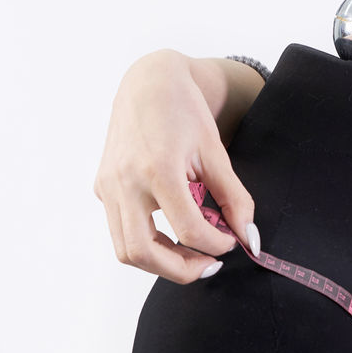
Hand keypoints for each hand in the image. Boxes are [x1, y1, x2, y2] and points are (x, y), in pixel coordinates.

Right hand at [93, 51, 257, 282]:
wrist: (149, 83)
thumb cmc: (185, 112)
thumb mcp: (217, 153)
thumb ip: (235, 198)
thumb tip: (249, 238)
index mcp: (157, 169)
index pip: (188, 230)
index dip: (216, 245)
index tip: (232, 241)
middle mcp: (124, 181)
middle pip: (143, 253)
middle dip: (181, 269)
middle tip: (210, 265)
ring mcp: (108, 186)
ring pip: (125, 250)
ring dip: (161, 262)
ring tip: (194, 254)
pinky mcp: (102, 187)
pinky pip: (120, 229)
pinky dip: (148, 241)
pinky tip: (173, 230)